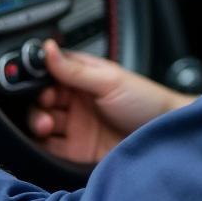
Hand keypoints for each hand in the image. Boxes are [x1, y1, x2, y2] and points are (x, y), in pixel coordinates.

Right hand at [28, 41, 193, 163]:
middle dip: (36, 103)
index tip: (36, 83)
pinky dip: (40, 147)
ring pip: (42, 125)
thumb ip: (75, 69)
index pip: (49, 74)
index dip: (38, 79)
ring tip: (45, 125)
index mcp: (81, 78)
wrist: (166, 136)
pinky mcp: (77, 152)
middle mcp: (75, 102)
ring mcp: (75, 127)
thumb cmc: (146, 101)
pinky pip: (50, 150)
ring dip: (37, 123)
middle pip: (40, 101)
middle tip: (46, 105)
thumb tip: (48, 48)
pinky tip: (42, 142)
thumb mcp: (109, 80)